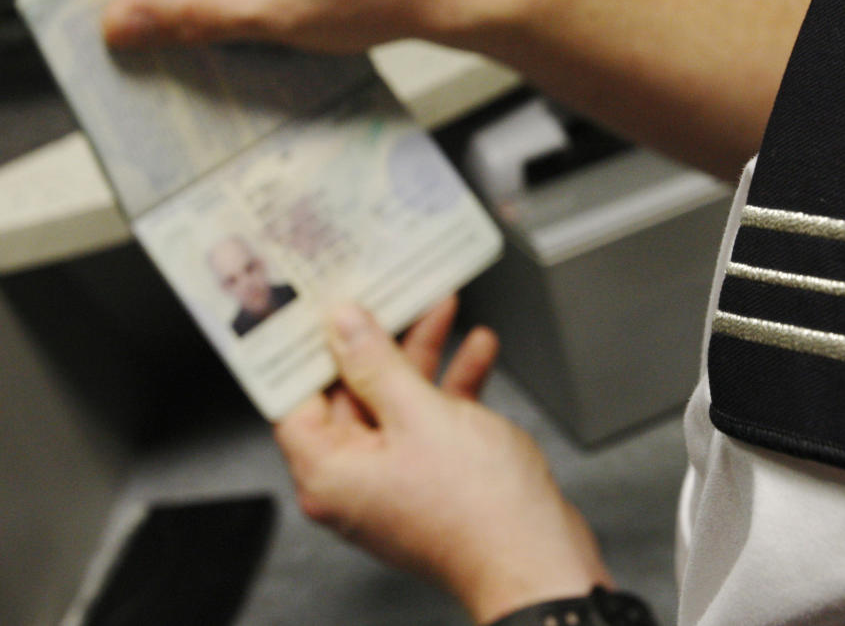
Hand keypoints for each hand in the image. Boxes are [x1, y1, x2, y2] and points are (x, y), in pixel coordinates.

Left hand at [275, 297, 611, 623]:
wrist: (538, 556)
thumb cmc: (480, 508)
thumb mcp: (420, 413)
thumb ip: (378, 364)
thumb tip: (344, 328)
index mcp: (330, 473)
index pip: (296, 399)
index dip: (309, 350)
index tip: (322, 310)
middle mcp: (354, 483)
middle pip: (352, 395)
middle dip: (380, 343)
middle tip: (392, 297)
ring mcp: (395, 484)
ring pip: (397, 404)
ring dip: (424, 358)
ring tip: (442, 310)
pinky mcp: (432, 483)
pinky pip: (429, 424)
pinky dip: (450, 388)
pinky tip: (476, 353)